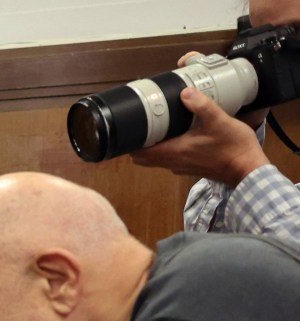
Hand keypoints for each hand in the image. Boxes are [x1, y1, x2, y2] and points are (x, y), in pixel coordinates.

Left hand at [129, 82, 268, 185]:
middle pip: (143, 158)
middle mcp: (173, 163)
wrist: (248, 168)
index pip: (139, 153)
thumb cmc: (234, 148)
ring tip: (156, 128)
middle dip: (138, 144)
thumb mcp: (219, 121)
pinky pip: (170, 159)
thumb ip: (201, 106)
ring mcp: (181, 166)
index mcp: (174, 152)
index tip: (130, 128)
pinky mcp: (190, 167)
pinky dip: (166, 149)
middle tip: (142, 125)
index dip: (130, 142)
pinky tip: (176, 136)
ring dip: (152, 147)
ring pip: (156, 159)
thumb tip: (185, 92)